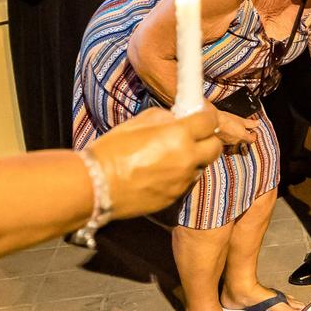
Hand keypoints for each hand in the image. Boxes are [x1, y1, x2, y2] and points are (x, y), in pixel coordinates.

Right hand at [85, 106, 224, 214]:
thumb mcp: (138, 122)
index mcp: (179, 135)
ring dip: (194, 158)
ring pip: (201, 166)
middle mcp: (187, 159)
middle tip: (193, 134)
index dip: (207, 114)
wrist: (96, 185)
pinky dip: (181, 174)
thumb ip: (165, 118)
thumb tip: (179, 118)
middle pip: (215, 147)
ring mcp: (182, 181)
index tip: (201, 113)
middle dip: (207, 138)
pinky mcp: (175, 197)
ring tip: (172, 154)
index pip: (210, 120)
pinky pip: (186, 182)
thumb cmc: (112, 150)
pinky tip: (161, 171)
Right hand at [214, 111, 257, 147]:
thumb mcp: (240, 120)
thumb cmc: (226, 120)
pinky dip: (229, 136)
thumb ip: (250, 123)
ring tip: (234, 128)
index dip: (254, 135)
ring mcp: (228, 143)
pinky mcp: (221, 142)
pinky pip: (228, 140)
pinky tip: (227, 130)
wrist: (212, 121)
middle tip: (244, 128)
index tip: (253, 131)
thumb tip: (257, 123)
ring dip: (236, 136)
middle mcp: (236, 142)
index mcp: (242, 137)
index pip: (252, 140)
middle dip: (245, 135)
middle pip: (244, 141)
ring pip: (235, 141)